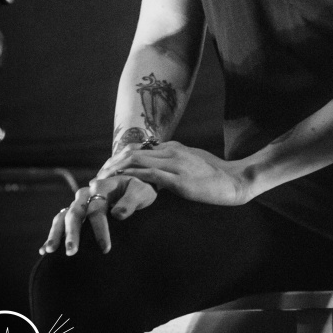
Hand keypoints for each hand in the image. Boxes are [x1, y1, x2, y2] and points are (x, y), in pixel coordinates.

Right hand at [39, 174, 156, 255]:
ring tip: (50, 251)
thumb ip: (131, 201)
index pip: (97, 209)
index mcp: (102, 186)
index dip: (100, 229)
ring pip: (63, 216)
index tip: (105, 248)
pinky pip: (60, 221)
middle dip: (72, 233)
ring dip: (57, 233)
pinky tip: (45, 252)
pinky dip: (53, 234)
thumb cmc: (140, 190)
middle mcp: (87, 194)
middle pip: (75, 212)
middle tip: (72, 252)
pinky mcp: (77, 211)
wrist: (135, 185)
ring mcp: (79, 203)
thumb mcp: (141, 192)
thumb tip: (117, 214)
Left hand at [101, 140, 250, 205]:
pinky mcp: (179, 181)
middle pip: (134, 154)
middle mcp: (172, 152)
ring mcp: (175, 165)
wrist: (234, 180)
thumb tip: (160, 167)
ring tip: (103, 180)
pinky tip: (121, 185)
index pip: (140, 149)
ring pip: (138, 163)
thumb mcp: (192, 161)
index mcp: (174, 147)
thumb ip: (175, 161)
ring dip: (117, 171)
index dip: (120, 157)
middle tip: (98, 174)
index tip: (107, 167)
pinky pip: (151, 177)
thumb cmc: (215, 174)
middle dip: (113, 163)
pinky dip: (133, 179)